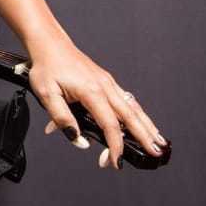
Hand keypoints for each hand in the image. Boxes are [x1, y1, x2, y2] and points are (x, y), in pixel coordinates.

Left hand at [25, 36, 166, 170]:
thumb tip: (78, 140)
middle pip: (130, 116)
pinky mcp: (107, 81)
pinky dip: (138, 114)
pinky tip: (142, 122)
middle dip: (144, 137)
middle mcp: (105, 86)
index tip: (115, 162)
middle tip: (156, 153)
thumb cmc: (47, 67)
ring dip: (147, 125)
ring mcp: (108, 83)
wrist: (50, 44)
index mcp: (92, 91)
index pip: (109, 125)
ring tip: (158, 140)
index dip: (115, 145)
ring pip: (133, 107)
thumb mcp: (47, 95)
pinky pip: (127, 100)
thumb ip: (62, 119)